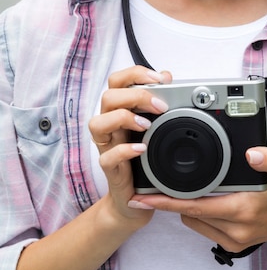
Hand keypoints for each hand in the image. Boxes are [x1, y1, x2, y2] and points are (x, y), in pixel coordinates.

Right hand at [88, 66, 171, 226]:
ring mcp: (106, 146)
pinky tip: (141, 148)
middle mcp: (109, 124)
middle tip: (160, 105)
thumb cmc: (142, 155)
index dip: (135, 74)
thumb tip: (167, 75)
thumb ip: (157, 99)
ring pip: (96, 123)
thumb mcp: (153, 123)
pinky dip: (124, 150)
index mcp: (119, 110)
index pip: (117, 81)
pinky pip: (107, 157)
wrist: (135, 195)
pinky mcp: (108, 168)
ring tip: (146, 125)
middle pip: (108, 97)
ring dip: (123, 119)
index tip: (159, 79)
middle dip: (135, 95)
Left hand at [127, 147, 266, 251]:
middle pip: (188, 214)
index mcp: (243, 210)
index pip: (195, 205)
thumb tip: (252, 153)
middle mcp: (235, 229)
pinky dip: (196, 213)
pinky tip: (196, 197)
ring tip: (174, 188)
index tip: (144, 196)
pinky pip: (204, 227)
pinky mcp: (234, 243)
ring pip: (194, 221)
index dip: (167, 200)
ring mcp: (233, 239)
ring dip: (183, 206)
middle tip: (148, 188)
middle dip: (168, 201)